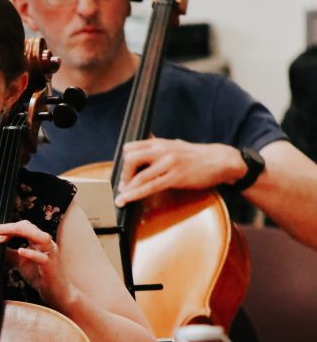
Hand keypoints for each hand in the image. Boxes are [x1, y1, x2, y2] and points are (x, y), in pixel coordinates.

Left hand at [0, 219, 70, 306]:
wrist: (57, 293)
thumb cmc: (41, 276)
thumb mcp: (21, 262)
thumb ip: (10, 254)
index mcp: (39, 242)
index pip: (25, 227)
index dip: (10, 228)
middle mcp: (46, 245)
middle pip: (31, 228)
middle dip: (13, 227)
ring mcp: (50, 255)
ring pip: (41, 237)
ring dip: (23, 233)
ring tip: (6, 235)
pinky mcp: (51, 268)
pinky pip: (43, 258)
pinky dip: (31, 253)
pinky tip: (20, 251)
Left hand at [115, 138, 242, 205]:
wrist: (221, 160)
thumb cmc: (197, 156)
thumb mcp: (175, 145)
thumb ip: (159, 146)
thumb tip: (147, 142)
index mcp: (160, 143)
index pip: (131, 147)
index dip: (123, 161)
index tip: (123, 173)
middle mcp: (162, 150)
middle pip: (130, 158)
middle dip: (123, 174)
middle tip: (124, 185)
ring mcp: (169, 163)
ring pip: (139, 175)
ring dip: (127, 189)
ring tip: (121, 198)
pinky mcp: (176, 177)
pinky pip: (151, 187)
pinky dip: (136, 194)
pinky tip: (127, 199)